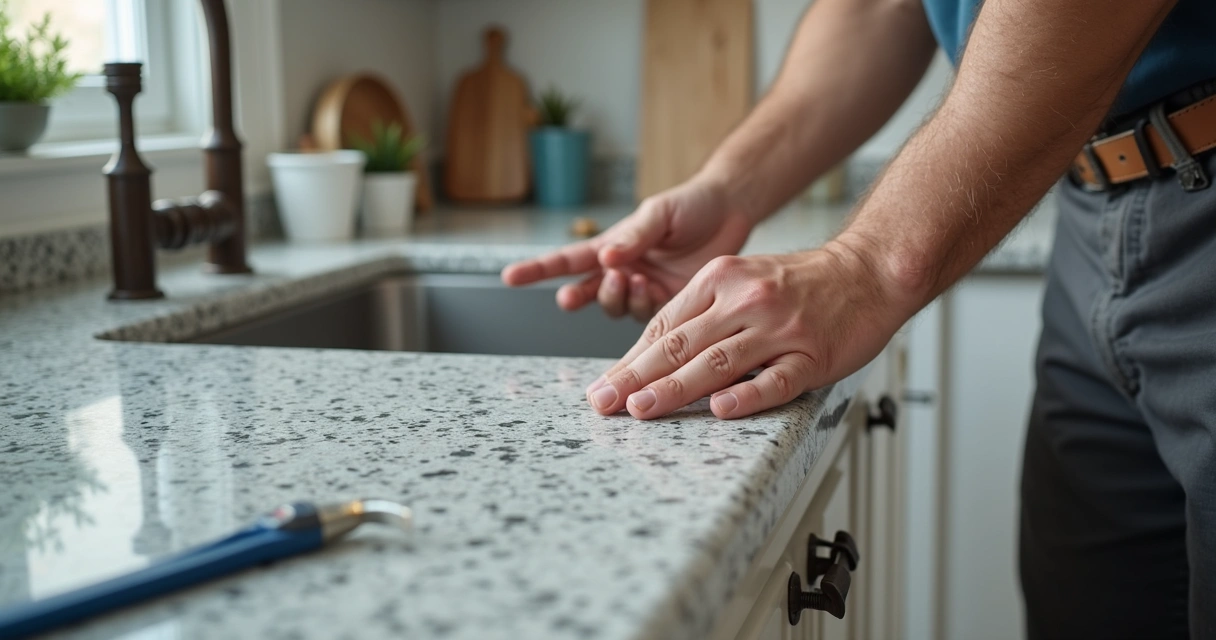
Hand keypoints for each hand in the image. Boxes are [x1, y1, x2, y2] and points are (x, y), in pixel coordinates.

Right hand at [501, 176, 753, 320]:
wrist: (731, 212)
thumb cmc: (691, 205)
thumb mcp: (658, 213)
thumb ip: (633, 237)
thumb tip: (606, 258)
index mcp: (612, 246)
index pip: (567, 260)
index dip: (538, 269)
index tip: (510, 276)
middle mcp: (623, 271)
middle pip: (587, 291)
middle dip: (580, 295)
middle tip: (578, 293)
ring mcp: (645, 289)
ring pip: (615, 308)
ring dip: (616, 298)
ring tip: (632, 279)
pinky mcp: (672, 304)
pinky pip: (648, 317)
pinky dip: (644, 306)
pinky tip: (651, 287)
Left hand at [583, 241, 912, 419]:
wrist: (869, 270)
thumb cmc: (802, 283)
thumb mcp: (743, 279)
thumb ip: (702, 314)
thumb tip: (652, 356)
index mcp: (721, 279)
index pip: (664, 325)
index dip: (629, 359)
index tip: (603, 386)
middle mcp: (746, 300)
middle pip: (680, 344)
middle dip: (635, 377)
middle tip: (604, 403)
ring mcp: (779, 329)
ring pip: (717, 362)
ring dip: (675, 388)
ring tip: (642, 409)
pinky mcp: (812, 355)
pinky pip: (775, 380)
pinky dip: (747, 396)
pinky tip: (721, 409)